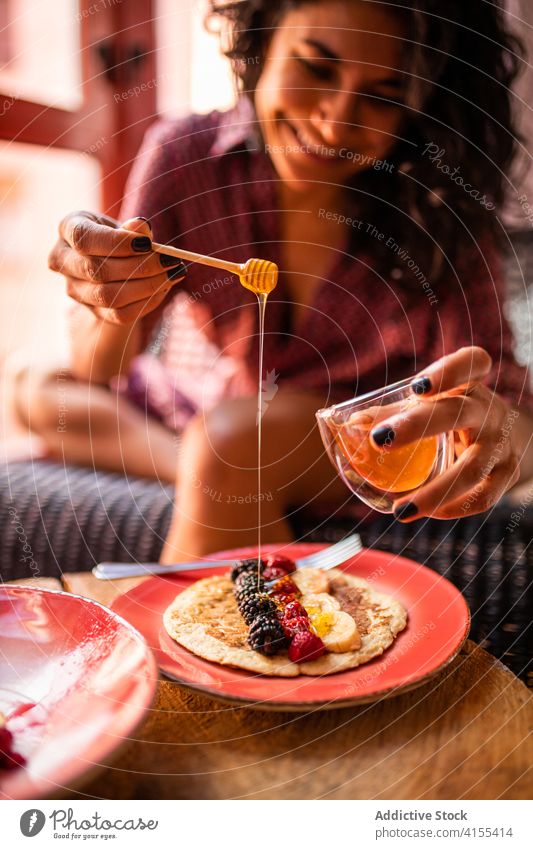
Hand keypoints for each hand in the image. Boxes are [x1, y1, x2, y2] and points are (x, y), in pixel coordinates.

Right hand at [48, 211, 186, 324]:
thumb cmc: (120, 238)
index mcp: (68, 228)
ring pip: (108, 296)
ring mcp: (74, 289)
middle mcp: (63, 260)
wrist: (113, 263)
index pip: (84, 239)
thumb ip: (134, 228)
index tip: (147, 244)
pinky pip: (120, 314)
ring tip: (172, 274)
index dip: (116, 243)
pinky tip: (164, 289)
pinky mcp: (92, 311)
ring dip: (146, 287)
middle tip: (169, 260)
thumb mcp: (125, 226)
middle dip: (138, 267)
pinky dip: (146, 302)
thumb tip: (142, 226)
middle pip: (97, 270)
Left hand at [370, 347, 520, 519]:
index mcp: (470, 384)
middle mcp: (488, 411)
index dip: (448, 371)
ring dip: (434, 492)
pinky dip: (453, 508)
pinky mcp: (506, 474)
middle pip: (458, 414)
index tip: (417, 387)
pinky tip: (427, 513)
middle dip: (417, 426)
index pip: (471, 363)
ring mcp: (500, 444)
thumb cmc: (453, 416)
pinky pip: (483, 497)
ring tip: (400, 510)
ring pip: (472, 468)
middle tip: (380, 440)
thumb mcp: (431, 406)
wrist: (506, 437)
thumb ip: (394, 412)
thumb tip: (353, 423)